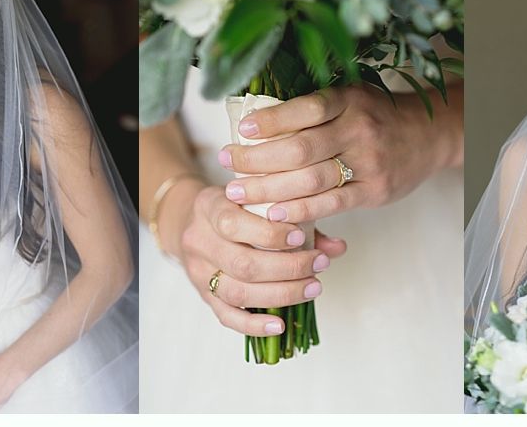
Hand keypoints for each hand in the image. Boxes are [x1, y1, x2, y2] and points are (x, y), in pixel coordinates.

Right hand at [165, 182, 346, 335]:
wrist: (189, 220)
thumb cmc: (234, 208)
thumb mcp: (257, 201)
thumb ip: (297, 218)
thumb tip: (337, 247)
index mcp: (209, 208)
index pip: (233, 223)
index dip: (269, 234)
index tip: (301, 236)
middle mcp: (199, 241)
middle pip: (241, 263)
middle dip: (287, 268)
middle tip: (319, 264)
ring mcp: (198, 272)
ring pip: (237, 292)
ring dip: (280, 294)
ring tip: (312, 288)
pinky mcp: (203, 296)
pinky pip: (227, 316)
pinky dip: (255, 325)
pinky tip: (281, 325)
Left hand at [218, 83, 461, 223]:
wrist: (430, 136)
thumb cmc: (377, 115)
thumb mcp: (351, 97)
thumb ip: (314, 106)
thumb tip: (256, 117)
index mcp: (350, 100)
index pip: (306, 109)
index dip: (271, 120)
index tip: (241, 130)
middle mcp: (360, 129)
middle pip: (301, 148)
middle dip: (257, 159)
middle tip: (228, 164)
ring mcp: (369, 163)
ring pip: (311, 179)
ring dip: (269, 188)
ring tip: (240, 192)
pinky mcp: (375, 191)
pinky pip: (331, 204)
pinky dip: (300, 210)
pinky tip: (274, 213)